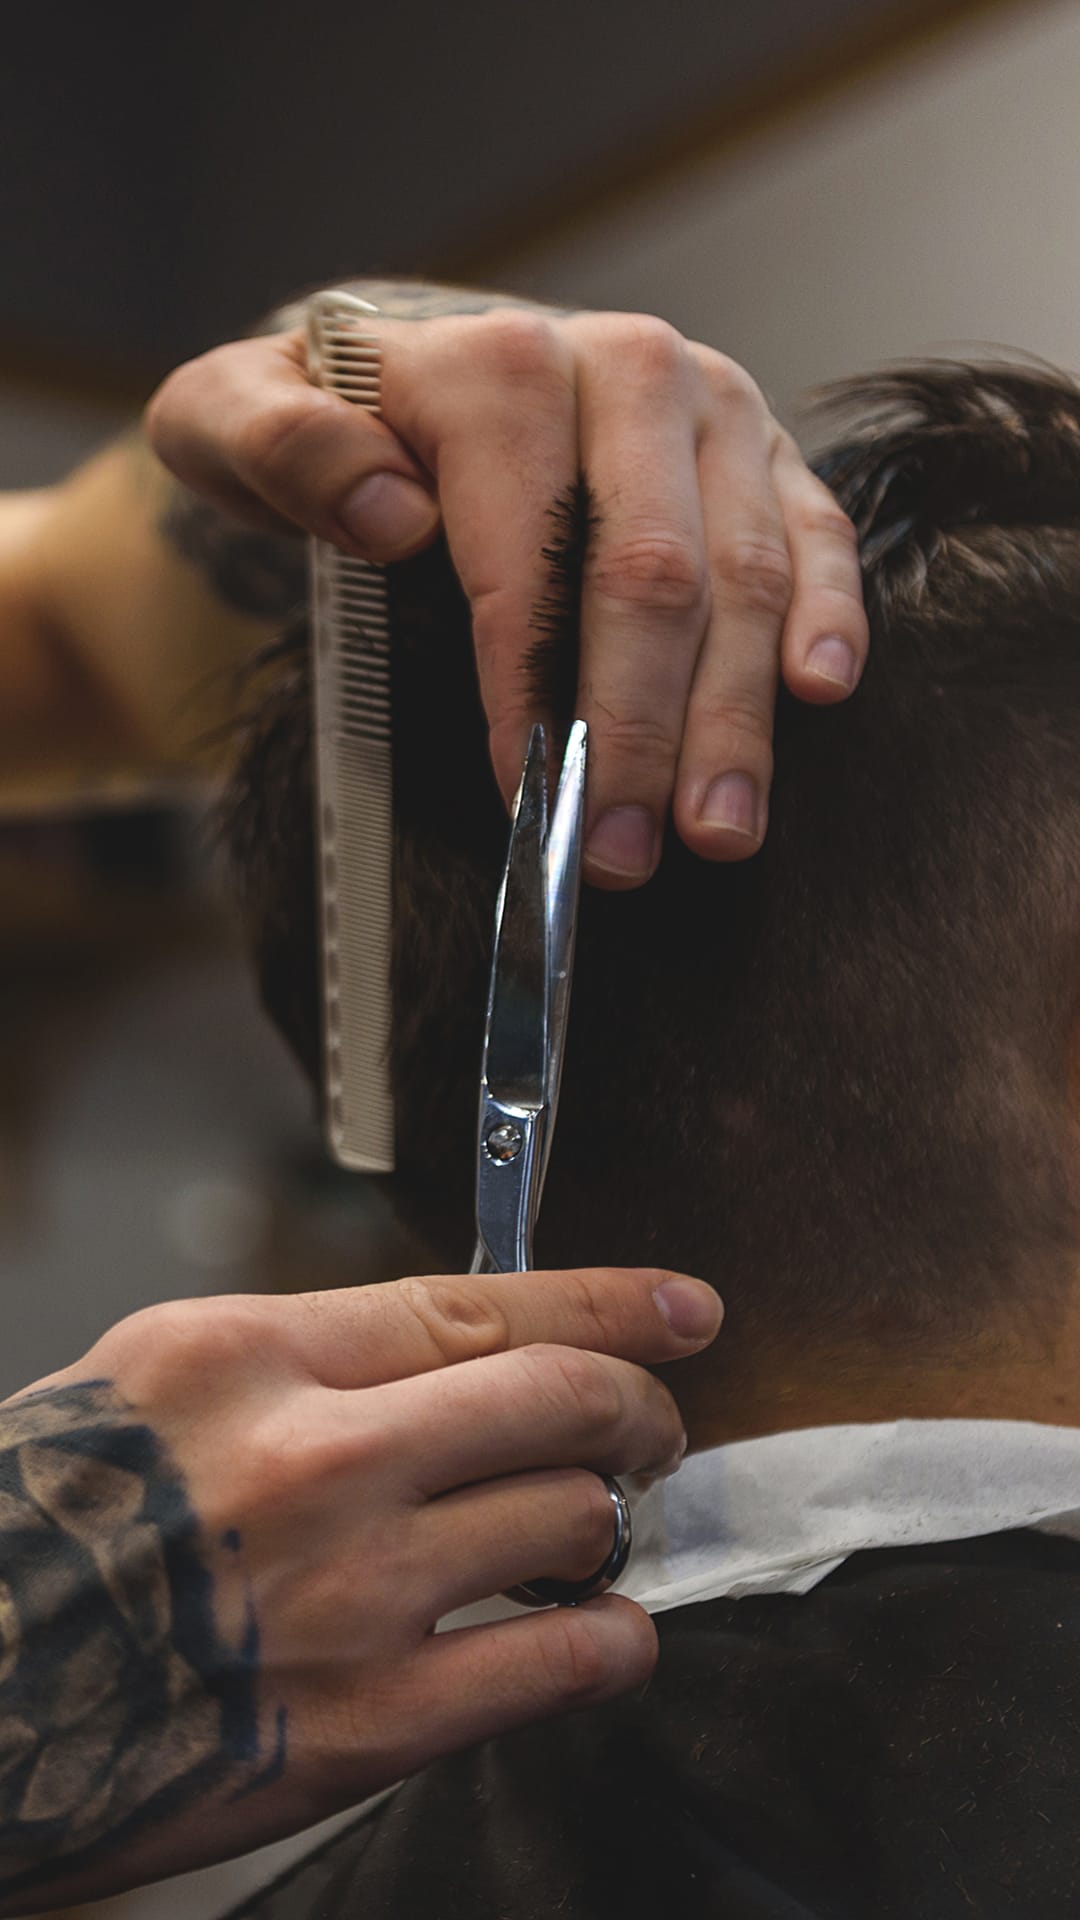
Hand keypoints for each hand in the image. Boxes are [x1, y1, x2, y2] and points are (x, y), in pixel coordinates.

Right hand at [0, 1264, 719, 1910]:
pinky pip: (556, 1665)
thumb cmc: (41, 1537)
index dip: (610, 1302)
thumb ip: (304, 1360)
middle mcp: (313, 1458)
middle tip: (650, 1431)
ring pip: (572, 1519)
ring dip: (609, 1525)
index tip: (680, 1309)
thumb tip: (455, 1358)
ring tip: (586, 1537)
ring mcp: (347, 1592)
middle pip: (558, 1399)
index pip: (481, 1303)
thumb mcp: (151, 1387)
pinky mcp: (364, 1723)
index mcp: (252, 1357)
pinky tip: (601, 1635)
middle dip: (639, 1409)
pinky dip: (611, 1643)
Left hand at [146, 287, 867, 887]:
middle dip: (636, 730)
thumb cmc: (321, 426)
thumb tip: (390, 510)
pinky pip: (817, 531)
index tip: (528, 798)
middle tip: (619, 853)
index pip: (531, 549)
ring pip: (743, 571)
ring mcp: (709, 405)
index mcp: (497, 362)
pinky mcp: (765, 447)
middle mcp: (623, 367)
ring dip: (733, 716)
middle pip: (652, 572)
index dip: (532, 685)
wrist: (412, 375)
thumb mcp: (228, 418)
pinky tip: (818, 692)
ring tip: (714, 830)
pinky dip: (828, 615)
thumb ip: (271, 445)